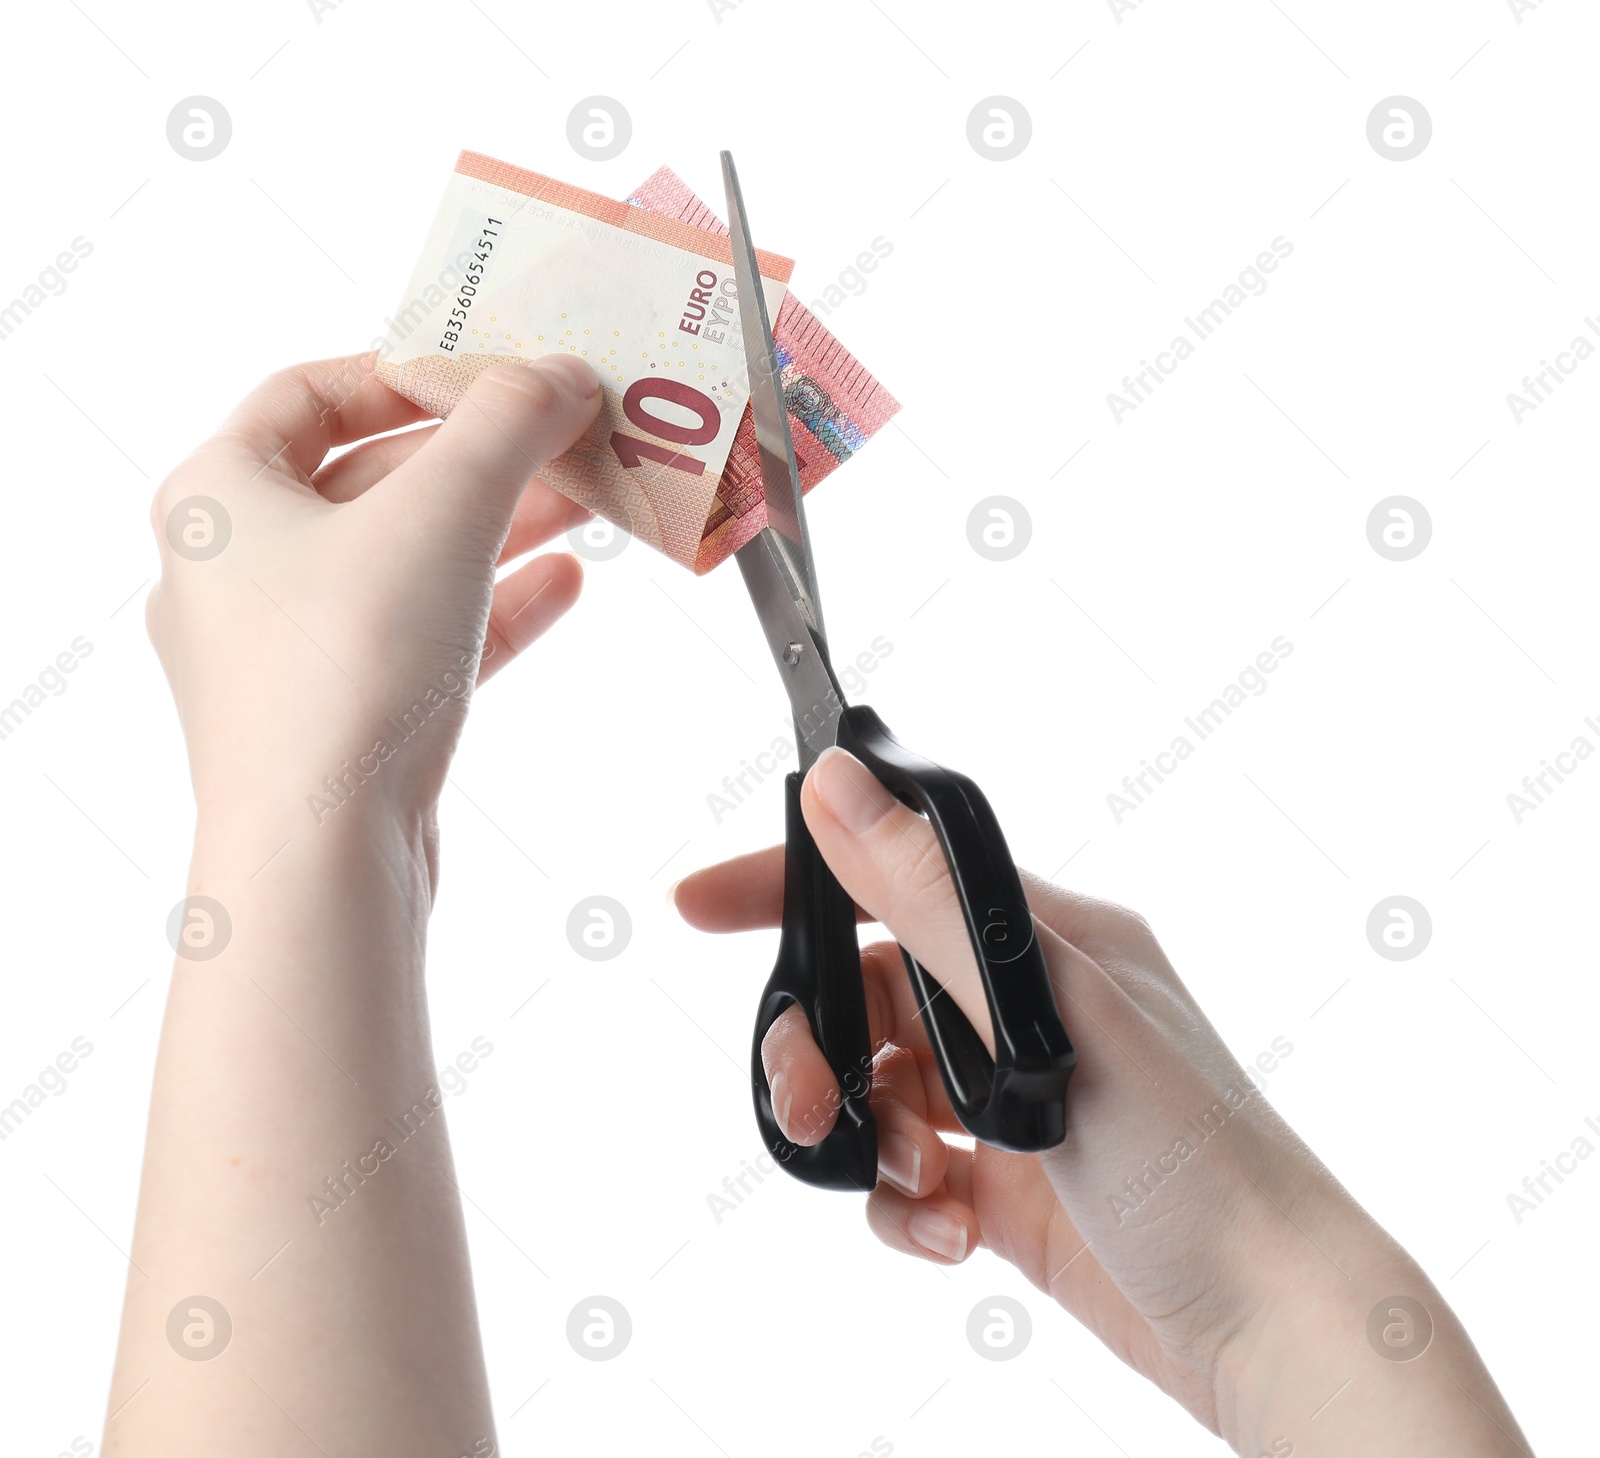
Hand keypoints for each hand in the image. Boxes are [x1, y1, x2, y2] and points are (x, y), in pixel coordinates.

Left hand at [106, 352, 601, 1454]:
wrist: (321, 853)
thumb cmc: (344, 670)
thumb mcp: (441, 511)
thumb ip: (506, 424)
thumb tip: (555, 373)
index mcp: (219, 495)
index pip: (310, 390)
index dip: (409, 370)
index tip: (495, 373)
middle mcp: (236, 567)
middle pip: (370, 477)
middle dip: (479, 456)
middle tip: (566, 436)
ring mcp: (284, 650)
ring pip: (404, 562)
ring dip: (498, 527)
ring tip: (587, 505)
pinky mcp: (335, 716)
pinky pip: (419, 636)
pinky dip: (489, 606)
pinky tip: (563, 589)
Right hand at [675, 747, 1527, 1456]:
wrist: (1277, 1327)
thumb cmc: (1199, 1156)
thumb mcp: (1053, 1015)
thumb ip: (934, 903)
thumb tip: (840, 785)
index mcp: (1047, 942)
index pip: (895, 878)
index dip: (794, 885)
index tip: (699, 905)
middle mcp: (1025, 1011)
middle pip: (866, 996)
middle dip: (817, 1047)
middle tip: (803, 1103)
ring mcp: (1015, 1103)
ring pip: (878, 1089)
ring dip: (869, 1135)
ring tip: (917, 1180)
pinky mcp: (1010, 1188)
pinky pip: (910, 1176)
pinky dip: (906, 1204)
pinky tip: (949, 1233)